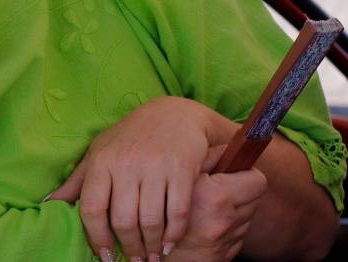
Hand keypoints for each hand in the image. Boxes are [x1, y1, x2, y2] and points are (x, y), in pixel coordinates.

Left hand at [46, 97, 231, 261]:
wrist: (174, 114)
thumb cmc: (130, 137)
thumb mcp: (99, 152)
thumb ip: (77, 181)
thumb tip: (48, 204)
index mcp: (101, 161)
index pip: (93, 209)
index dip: (97, 238)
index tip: (104, 256)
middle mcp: (126, 164)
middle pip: (123, 220)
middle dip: (128, 248)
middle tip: (133, 261)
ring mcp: (155, 167)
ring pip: (150, 220)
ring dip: (151, 246)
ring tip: (150, 258)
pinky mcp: (181, 169)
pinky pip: (177, 212)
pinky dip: (173, 234)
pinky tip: (168, 245)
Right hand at [162, 145, 266, 261]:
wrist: (143, 248)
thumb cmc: (156, 205)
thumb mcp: (177, 175)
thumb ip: (205, 159)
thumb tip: (229, 148)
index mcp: (215, 196)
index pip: (256, 181)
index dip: (247, 175)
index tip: (237, 174)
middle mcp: (222, 221)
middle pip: (254, 199)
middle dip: (239, 193)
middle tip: (219, 190)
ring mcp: (222, 242)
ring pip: (245, 219)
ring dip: (232, 213)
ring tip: (206, 210)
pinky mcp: (221, 257)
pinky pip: (235, 239)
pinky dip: (225, 232)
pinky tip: (204, 227)